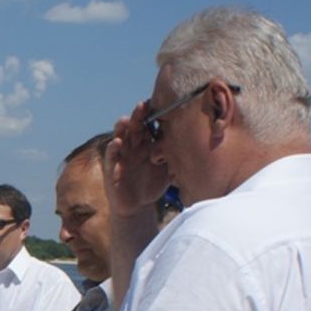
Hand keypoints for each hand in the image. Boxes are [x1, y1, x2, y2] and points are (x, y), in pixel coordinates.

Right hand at [106, 103, 170, 218]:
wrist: (137, 206)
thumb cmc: (152, 186)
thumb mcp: (168, 171)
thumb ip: (178, 159)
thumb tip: (199, 150)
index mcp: (148, 144)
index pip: (150, 126)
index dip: (154, 116)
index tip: (161, 104)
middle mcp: (134, 146)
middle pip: (135, 126)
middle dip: (138, 116)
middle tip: (143, 105)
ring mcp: (122, 155)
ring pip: (120, 136)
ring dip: (122, 127)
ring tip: (126, 120)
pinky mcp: (112, 167)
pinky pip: (111, 156)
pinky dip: (113, 148)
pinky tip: (117, 142)